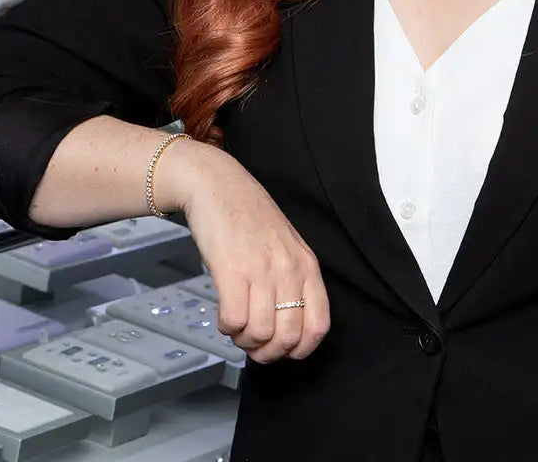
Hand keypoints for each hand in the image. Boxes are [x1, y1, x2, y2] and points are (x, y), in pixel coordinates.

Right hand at [164, 140, 330, 362]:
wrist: (219, 185)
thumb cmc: (250, 217)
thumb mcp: (286, 247)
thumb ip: (291, 281)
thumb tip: (284, 327)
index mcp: (306, 265)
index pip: (318, 325)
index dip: (300, 349)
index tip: (283, 350)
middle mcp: (288, 269)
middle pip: (287, 337)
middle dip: (267, 352)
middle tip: (252, 343)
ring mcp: (261, 270)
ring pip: (260, 334)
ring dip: (244, 340)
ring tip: (236, 326)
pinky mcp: (231, 270)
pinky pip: (234, 320)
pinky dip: (227, 327)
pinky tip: (224, 314)